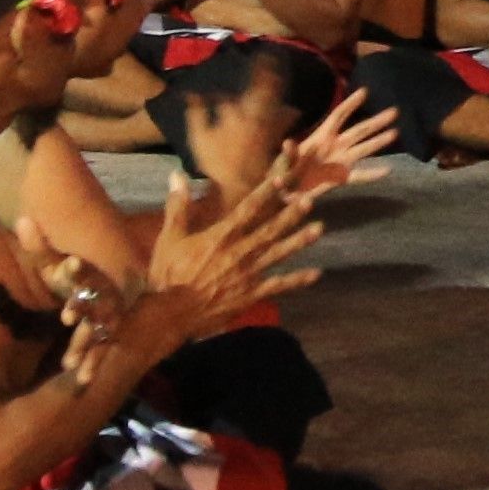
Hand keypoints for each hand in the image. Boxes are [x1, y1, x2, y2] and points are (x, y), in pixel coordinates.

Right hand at [136, 151, 338, 351]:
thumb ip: (178, 207)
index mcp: (221, 236)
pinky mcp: (251, 294)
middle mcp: (239, 252)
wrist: (172, 314)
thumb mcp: (170, 238)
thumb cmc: (168, 274)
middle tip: (310, 199)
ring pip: (279, 254)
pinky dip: (297, 280)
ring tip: (320, 228)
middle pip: (270, 229)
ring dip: (300, 241)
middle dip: (291, 214)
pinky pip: (279, 285)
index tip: (282, 179)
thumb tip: (177, 176)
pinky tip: (316, 274)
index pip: (247, 209)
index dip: (265, 192)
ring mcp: (248, 274)